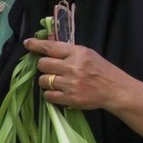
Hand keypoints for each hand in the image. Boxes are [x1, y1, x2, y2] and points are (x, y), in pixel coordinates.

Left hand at [25, 37, 142, 142]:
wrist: (115, 90)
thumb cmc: (101, 70)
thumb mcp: (87, 54)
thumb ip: (68, 50)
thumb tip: (47, 44)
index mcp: (77, 52)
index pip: (50, 47)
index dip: (36, 45)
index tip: (27, 43)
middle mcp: (72, 67)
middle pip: (43, 64)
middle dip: (43, 66)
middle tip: (50, 68)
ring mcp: (70, 84)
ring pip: (43, 80)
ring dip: (45, 81)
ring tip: (54, 81)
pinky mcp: (70, 99)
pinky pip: (48, 96)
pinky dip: (50, 94)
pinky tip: (57, 92)